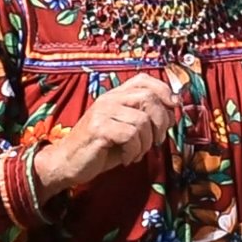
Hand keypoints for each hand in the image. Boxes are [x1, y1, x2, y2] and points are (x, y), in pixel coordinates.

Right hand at [33, 74, 179, 195]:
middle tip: (156, 141)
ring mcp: (102, 112)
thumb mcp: (125, 128)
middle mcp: (109, 99)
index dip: (164, 91)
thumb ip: (145, 117)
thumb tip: (172, 112)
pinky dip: (134, 151)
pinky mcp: (98, 129)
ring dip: (146, 143)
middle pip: (149, 98)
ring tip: (135, 153)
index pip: (144, 80)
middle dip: (161, 122)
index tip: (173, 108)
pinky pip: (130, 136)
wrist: (67, 162)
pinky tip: (126, 158)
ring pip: (142, 121)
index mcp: (115, 95)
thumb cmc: (100, 147)